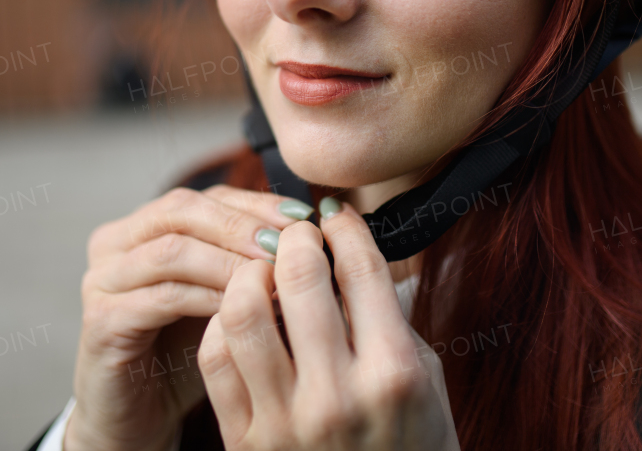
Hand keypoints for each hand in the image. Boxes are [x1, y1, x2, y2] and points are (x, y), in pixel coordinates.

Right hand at [66, 185, 311, 450]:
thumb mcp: (222, 295)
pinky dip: (206, 298)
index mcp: (144, 225)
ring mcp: (101, 279)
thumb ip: (249, 260)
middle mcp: (115, 242)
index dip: (258, 203)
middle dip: (241, 225)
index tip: (305, 217)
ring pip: (172, 251)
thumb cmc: (185, 352)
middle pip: (183, 209)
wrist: (137, 417)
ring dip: (228, 262)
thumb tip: (312, 234)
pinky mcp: (100, 320)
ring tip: (271, 276)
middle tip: (286, 244)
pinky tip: (242, 312)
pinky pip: (160, 298)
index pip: (209, 196)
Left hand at [198, 200, 460, 450]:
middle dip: (294, 238)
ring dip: (249, 274)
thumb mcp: (426, 383)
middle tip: (295, 233)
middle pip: (297, 276)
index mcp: (393, 374)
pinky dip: (222, 323)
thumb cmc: (412, 450)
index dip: (343, 226)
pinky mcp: (246, 443)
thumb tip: (354, 253)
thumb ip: (390, 319)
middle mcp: (337, 396)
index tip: (335, 214)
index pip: (360, 268)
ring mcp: (285, 422)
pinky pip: (216, 359)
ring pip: (242, 310)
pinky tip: (240, 315)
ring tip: (261, 270)